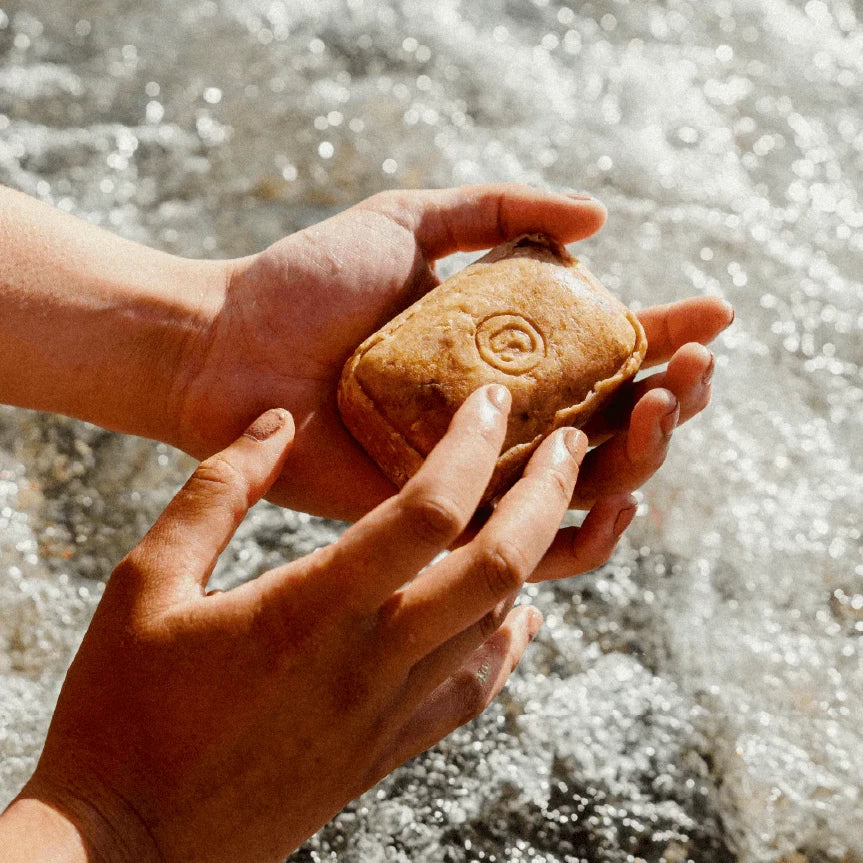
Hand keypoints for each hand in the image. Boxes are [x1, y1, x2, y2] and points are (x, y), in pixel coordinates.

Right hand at [12, 387, 607, 862]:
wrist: (128, 846)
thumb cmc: (123, 710)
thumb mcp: (145, 581)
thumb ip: (217, 492)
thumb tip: (274, 423)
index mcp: (312, 609)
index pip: (428, 511)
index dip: (472, 445)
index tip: (495, 400)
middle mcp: (371, 660)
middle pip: (499, 566)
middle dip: (548, 496)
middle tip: (572, 445)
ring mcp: (387, 713)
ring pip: (498, 626)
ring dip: (539, 559)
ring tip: (553, 507)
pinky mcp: (385, 751)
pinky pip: (472, 691)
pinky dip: (506, 646)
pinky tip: (521, 618)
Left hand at [172, 184, 732, 521]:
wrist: (226, 347)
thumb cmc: (307, 281)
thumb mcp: (411, 221)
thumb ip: (501, 211)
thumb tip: (604, 219)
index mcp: (504, 351)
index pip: (607, 353)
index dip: (666, 337)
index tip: (713, 314)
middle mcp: (502, 417)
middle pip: (615, 426)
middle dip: (673, 401)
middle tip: (692, 368)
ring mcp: (476, 472)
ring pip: (592, 488)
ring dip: (647, 457)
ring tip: (665, 407)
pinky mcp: (443, 521)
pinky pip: (535, 548)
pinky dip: (590, 533)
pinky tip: (624, 499)